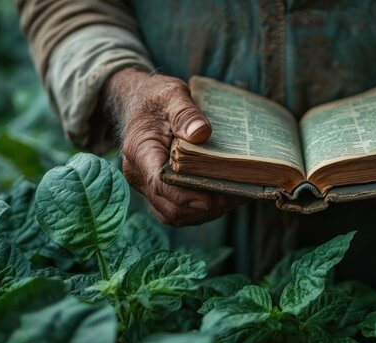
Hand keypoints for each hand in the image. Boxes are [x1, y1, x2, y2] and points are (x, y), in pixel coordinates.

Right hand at [103, 68, 241, 225]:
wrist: (139, 102)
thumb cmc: (156, 98)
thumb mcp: (172, 95)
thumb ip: (185, 113)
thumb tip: (201, 133)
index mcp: (140, 151)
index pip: (158, 183)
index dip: (184, 197)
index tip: (210, 199)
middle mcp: (140, 176)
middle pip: (170, 207)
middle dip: (204, 207)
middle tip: (236, 194)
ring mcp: (149, 187)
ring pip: (176, 215)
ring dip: (206, 211)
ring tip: (236, 195)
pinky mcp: (160, 192)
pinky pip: (180, 210)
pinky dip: (203, 209)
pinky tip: (226, 195)